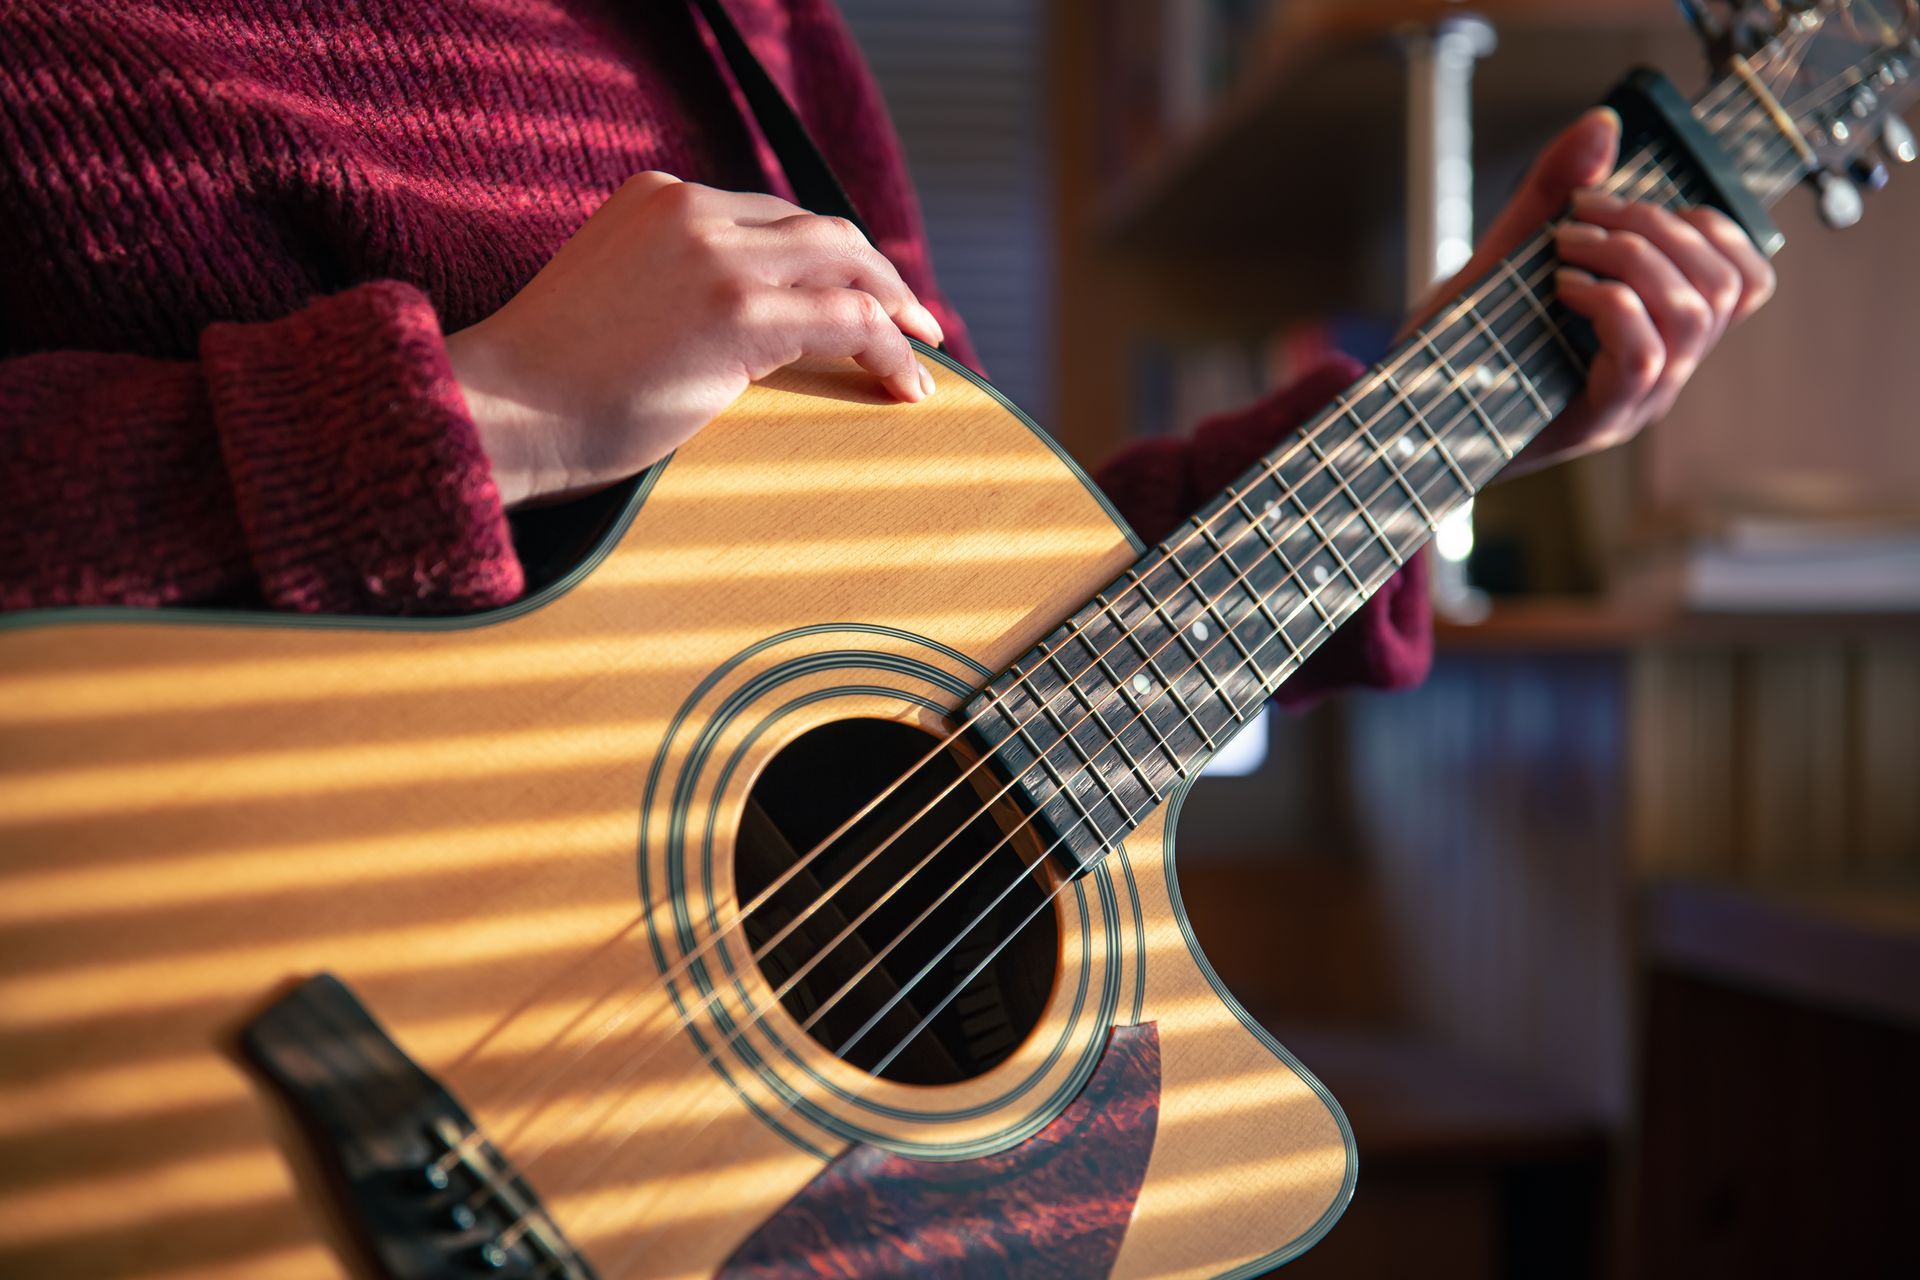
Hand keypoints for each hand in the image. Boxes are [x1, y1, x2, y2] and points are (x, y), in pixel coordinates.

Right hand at [446, 173, 944, 507]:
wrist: (497, 411)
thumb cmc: (542, 386)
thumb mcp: (609, 299)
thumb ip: (667, 288)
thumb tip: (725, 336)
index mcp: (657, 196)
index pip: (771, 217)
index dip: (826, 257)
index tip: (857, 293)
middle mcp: (692, 209)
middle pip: (821, 229)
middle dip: (877, 272)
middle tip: (915, 318)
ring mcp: (717, 257)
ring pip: (848, 264)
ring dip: (897, 306)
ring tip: (925, 348)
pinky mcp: (737, 314)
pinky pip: (850, 320)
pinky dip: (892, 351)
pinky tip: (908, 386)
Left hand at [1406, 108, 1775, 475]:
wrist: (1407, 409)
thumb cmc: (1464, 340)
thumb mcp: (1510, 253)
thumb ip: (1553, 193)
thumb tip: (1602, 123)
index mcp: (1662, 333)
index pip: (1745, 280)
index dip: (1707, 225)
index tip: (1624, 202)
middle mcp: (1663, 373)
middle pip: (1723, 287)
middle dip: (1656, 227)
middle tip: (1582, 214)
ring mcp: (1635, 401)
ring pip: (1693, 315)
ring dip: (1632, 257)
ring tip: (1568, 247)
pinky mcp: (1598, 421)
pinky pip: (1643, 354)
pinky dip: (1609, 302)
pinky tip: (1562, 287)